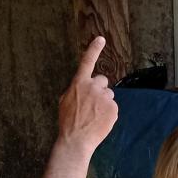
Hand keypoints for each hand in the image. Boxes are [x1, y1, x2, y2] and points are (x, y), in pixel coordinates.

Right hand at [57, 36, 118, 152]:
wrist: (76, 139)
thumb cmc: (68, 121)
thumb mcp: (65, 100)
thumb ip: (76, 89)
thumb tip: (82, 87)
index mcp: (79, 83)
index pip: (87, 62)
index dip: (94, 49)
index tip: (101, 39)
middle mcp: (92, 86)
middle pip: (103, 81)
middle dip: (99, 89)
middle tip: (92, 104)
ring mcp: (104, 97)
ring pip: (109, 95)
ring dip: (104, 102)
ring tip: (94, 115)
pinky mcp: (113, 108)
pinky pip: (113, 107)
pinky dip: (108, 113)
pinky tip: (100, 121)